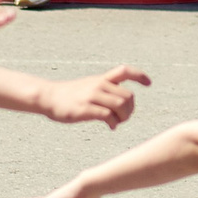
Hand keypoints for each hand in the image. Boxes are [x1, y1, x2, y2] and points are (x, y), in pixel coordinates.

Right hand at [35, 66, 150, 127]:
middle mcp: (99, 85)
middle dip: (130, 109)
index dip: (139, 76)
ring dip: (124, 117)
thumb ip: (106, 90)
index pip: (124, 71)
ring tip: (118, 122)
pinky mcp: (85, 109)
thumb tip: (123, 103)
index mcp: (101, 79)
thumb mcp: (89, 86)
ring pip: (121, 106)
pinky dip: (114, 123)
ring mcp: (92, 97)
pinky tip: (111, 127)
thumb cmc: (70, 95)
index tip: (148, 84)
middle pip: (128, 96)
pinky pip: (108, 116)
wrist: (48, 97)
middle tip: (123, 117)